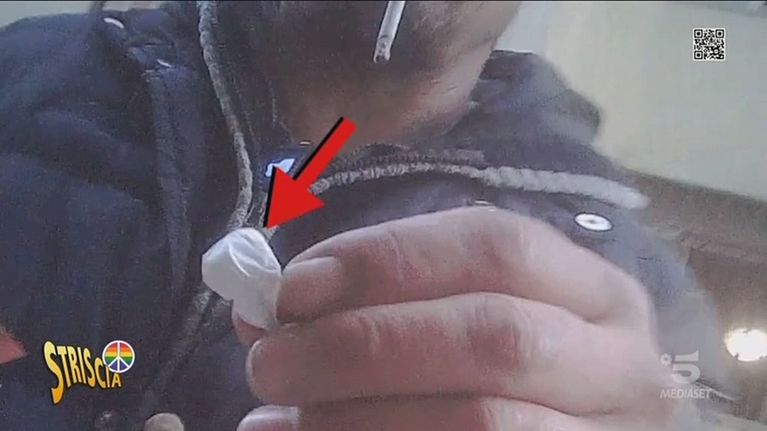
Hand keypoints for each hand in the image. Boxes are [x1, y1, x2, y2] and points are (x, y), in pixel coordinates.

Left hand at [235, 207, 681, 430]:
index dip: (388, 261)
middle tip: (269, 362)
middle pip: (495, 338)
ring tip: (277, 419)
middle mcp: (623, 367)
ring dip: (361, 417)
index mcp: (598, 294)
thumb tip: (265, 308)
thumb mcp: (458, 314)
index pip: (499, 248)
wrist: (550, 425)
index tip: (293, 289)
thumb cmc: (495, 366)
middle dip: (366, 345)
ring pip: (486, 422)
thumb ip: (380, 301)